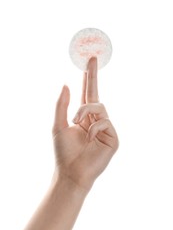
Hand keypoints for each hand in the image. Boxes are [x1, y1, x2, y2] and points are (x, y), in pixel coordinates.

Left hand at [52, 58, 118, 190]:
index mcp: (83, 118)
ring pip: (100, 107)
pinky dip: (94, 127)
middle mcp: (95, 121)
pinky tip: (89, 137)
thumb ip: (62, 105)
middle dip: (92, 77)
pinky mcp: (113, 138)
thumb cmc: (63, 151)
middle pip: (95, 95)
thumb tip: (66, 84)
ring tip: (76, 121)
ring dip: (85, 110)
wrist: (71, 172)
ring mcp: (105, 129)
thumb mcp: (58, 125)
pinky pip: (105, 122)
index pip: (87, 95)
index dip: (89, 78)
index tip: (90, 61)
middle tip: (91, 57)